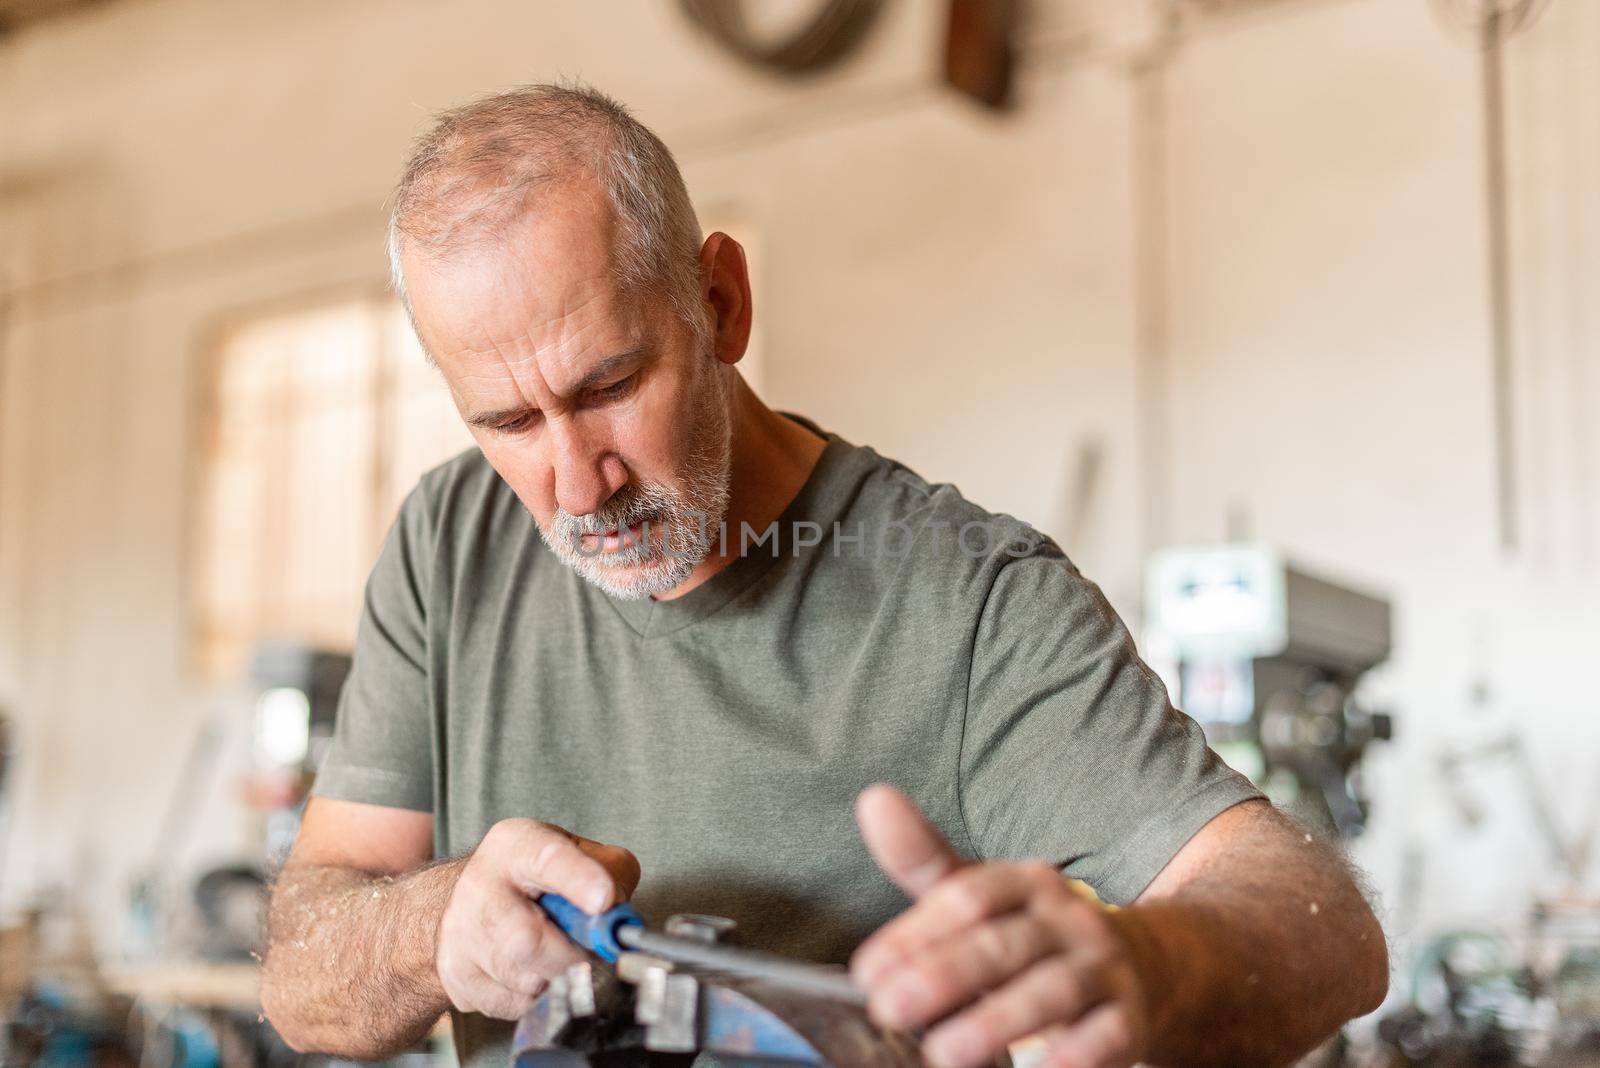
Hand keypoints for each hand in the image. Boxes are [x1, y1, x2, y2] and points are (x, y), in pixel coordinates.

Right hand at [436, 818, 640, 1019]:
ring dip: (555, 977)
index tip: (604, 899)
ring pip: (522, 980)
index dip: (578, 880)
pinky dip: (534, 997)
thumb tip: (621, 918)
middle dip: (570, 956)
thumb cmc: (530, 879)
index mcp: (515, 847)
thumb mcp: (574, 852)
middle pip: (525, 939)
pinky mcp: (457, 977)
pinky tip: (531, 971)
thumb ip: (610, 872)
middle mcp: (480, 888)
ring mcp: (461, 936)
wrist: (466, 903)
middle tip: (590, 955)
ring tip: (555, 955)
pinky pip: (513, 1005)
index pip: (546, 860)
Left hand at [849, 786, 1147, 1067]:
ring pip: (1052, 991)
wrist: (1143, 967)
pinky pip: (1103, 1038)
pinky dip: (1070, 1057)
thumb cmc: (1031, 935)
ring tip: (943, 1052)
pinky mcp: (1128, 1020)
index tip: (867, 972)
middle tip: (887, 1008)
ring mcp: (1102, 968)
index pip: (969, 897)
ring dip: (996, 1022)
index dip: (916, 933)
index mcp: (1026, 882)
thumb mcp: (979, 896)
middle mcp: (1068, 918)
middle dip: (944, 976)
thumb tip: (873, 798)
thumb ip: (923, 860)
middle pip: (1004, 944)